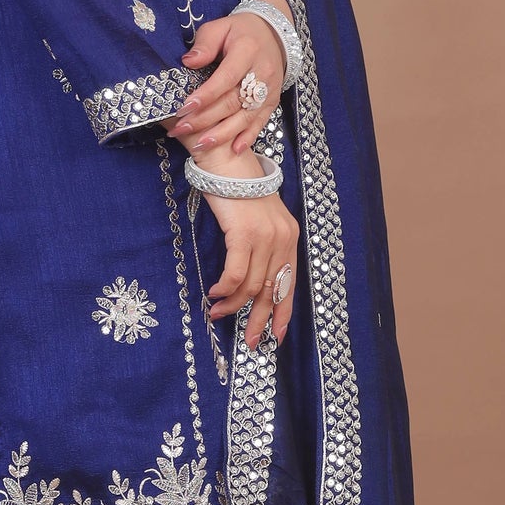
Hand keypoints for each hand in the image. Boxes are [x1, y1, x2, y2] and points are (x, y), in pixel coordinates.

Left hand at [165, 0, 290, 158]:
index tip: (184, 108)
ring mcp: (270, 90)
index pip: (226, 77)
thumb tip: (188, 62)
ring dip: (223, 134)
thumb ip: (204, 43)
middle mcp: (263, 73)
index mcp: (248, 51)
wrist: (273, 34)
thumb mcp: (220, 27)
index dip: (206, 95)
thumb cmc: (239, 31)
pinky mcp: (273, 101)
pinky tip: (234, 151)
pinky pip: (261, 122)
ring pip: (246, 116)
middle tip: (181, 129)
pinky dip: (248, 137)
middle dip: (206, 119)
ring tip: (200, 145)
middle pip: (233, 101)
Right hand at [189, 143, 298, 349]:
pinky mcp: (245, 234)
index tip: (277, 335)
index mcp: (289, 237)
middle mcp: (282, 239)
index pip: (289, 283)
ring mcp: (265, 237)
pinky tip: (214, 294)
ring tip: (218, 314)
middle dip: (261, 319)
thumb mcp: (257, 220)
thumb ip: (260, 246)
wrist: (225, 162)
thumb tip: (249, 280)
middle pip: (272, 290)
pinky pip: (236, 273)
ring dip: (233, 305)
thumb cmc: (236, 190)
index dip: (283, 311)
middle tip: (252, 341)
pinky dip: (225, 288)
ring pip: (252, 285)